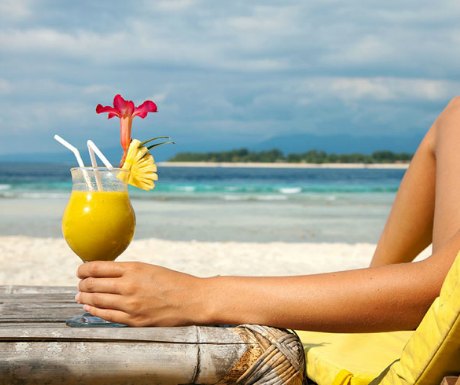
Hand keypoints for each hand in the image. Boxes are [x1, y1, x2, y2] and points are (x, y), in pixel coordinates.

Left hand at [76, 261, 207, 326]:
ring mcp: (130, 305)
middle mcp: (129, 286)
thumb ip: (128, 271)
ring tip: (80, 296)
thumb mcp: (150, 268)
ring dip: (84, 298)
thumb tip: (105, 273)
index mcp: (133, 269)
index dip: (83, 269)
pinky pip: (107, 316)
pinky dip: (94, 311)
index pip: (97, 268)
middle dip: (82, 284)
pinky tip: (89, 308)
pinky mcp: (134, 320)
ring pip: (96, 301)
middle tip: (79, 284)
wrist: (192, 299)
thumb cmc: (173, 282)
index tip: (80, 270)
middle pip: (93, 284)